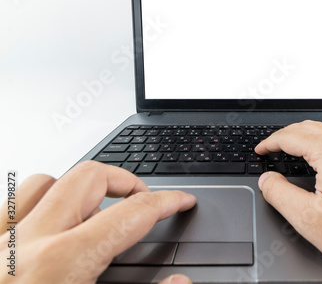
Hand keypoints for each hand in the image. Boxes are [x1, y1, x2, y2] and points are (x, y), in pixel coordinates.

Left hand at [0, 161, 194, 283]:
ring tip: (98, 210)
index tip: (181, 202)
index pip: (132, 215)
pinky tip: (48, 224)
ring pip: (46, 183)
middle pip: (89, 178)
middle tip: (144, 201)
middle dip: (127, 181)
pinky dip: (36, 203)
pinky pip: (9, 205)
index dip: (166, 202)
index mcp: (63, 266)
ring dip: (80, 190)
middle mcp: (28, 245)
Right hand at [255, 120, 321, 283]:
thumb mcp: (314, 221)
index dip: (271, 142)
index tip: (261, 149)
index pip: (292, 135)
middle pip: (313, 128)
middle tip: (275, 148)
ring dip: (310, 139)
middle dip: (289, 136)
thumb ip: (282, 196)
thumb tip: (267, 179)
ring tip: (298, 152)